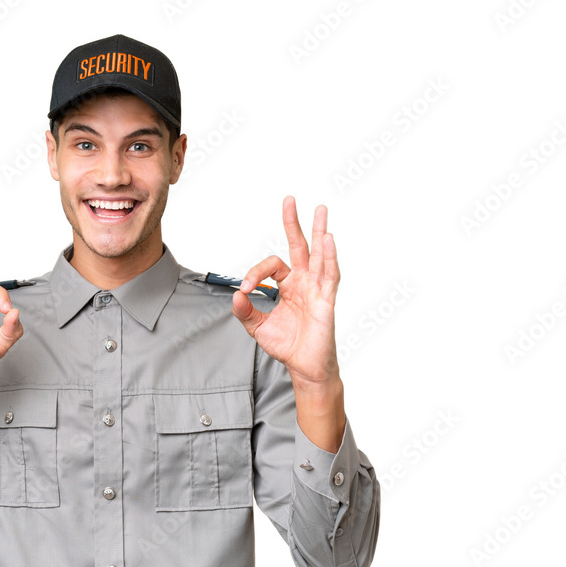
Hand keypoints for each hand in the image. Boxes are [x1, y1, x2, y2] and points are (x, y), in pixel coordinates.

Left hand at [232, 196, 339, 389]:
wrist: (303, 366)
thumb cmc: (287, 345)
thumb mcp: (257, 327)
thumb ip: (245, 311)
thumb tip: (235, 296)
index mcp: (288, 285)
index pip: (272, 266)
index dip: (256, 273)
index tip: (246, 289)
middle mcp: (304, 282)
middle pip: (299, 246)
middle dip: (293, 223)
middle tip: (289, 200)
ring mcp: (317, 288)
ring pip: (319, 254)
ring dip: (319, 231)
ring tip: (320, 209)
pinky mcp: (327, 299)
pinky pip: (330, 274)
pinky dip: (330, 256)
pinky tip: (327, 239)